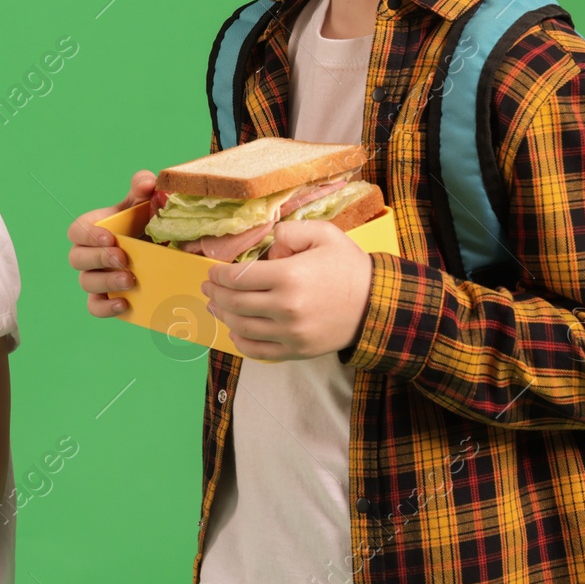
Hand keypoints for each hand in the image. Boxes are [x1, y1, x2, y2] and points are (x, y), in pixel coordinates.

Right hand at [66, 169, 155, 317]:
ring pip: (86, 283)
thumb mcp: (144, 202)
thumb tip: (146, 183)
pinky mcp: (104, 298)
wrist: (161, 250)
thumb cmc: (144, 222)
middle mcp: (87, 255)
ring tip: (130, 280)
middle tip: (124, 259)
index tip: (110, 238)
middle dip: (98, 259)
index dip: (89, 236)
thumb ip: (143, 186)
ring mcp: (94, 278)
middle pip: (77, 259)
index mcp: (92, 229)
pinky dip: (106, 308)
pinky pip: (95, 307)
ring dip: (105, 282)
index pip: (76, 231)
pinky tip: (124, 304)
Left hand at [202, 220, 373, 360]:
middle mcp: (286, 307)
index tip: (212, 272)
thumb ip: (288, 232)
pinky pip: (258, 350)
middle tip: (207, 287)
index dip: (218, 275)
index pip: (238, 277)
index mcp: (289, 276)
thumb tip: (266, 249)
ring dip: (222, 315)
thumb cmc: (349, 267)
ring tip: (215, 306)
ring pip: (242, 327)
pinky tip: (235, 330)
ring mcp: (290, 333)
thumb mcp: (323, 234)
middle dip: (215, 294)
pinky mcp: (296, 350)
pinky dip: (240, 341)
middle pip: (235, 302)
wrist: (377, 305)